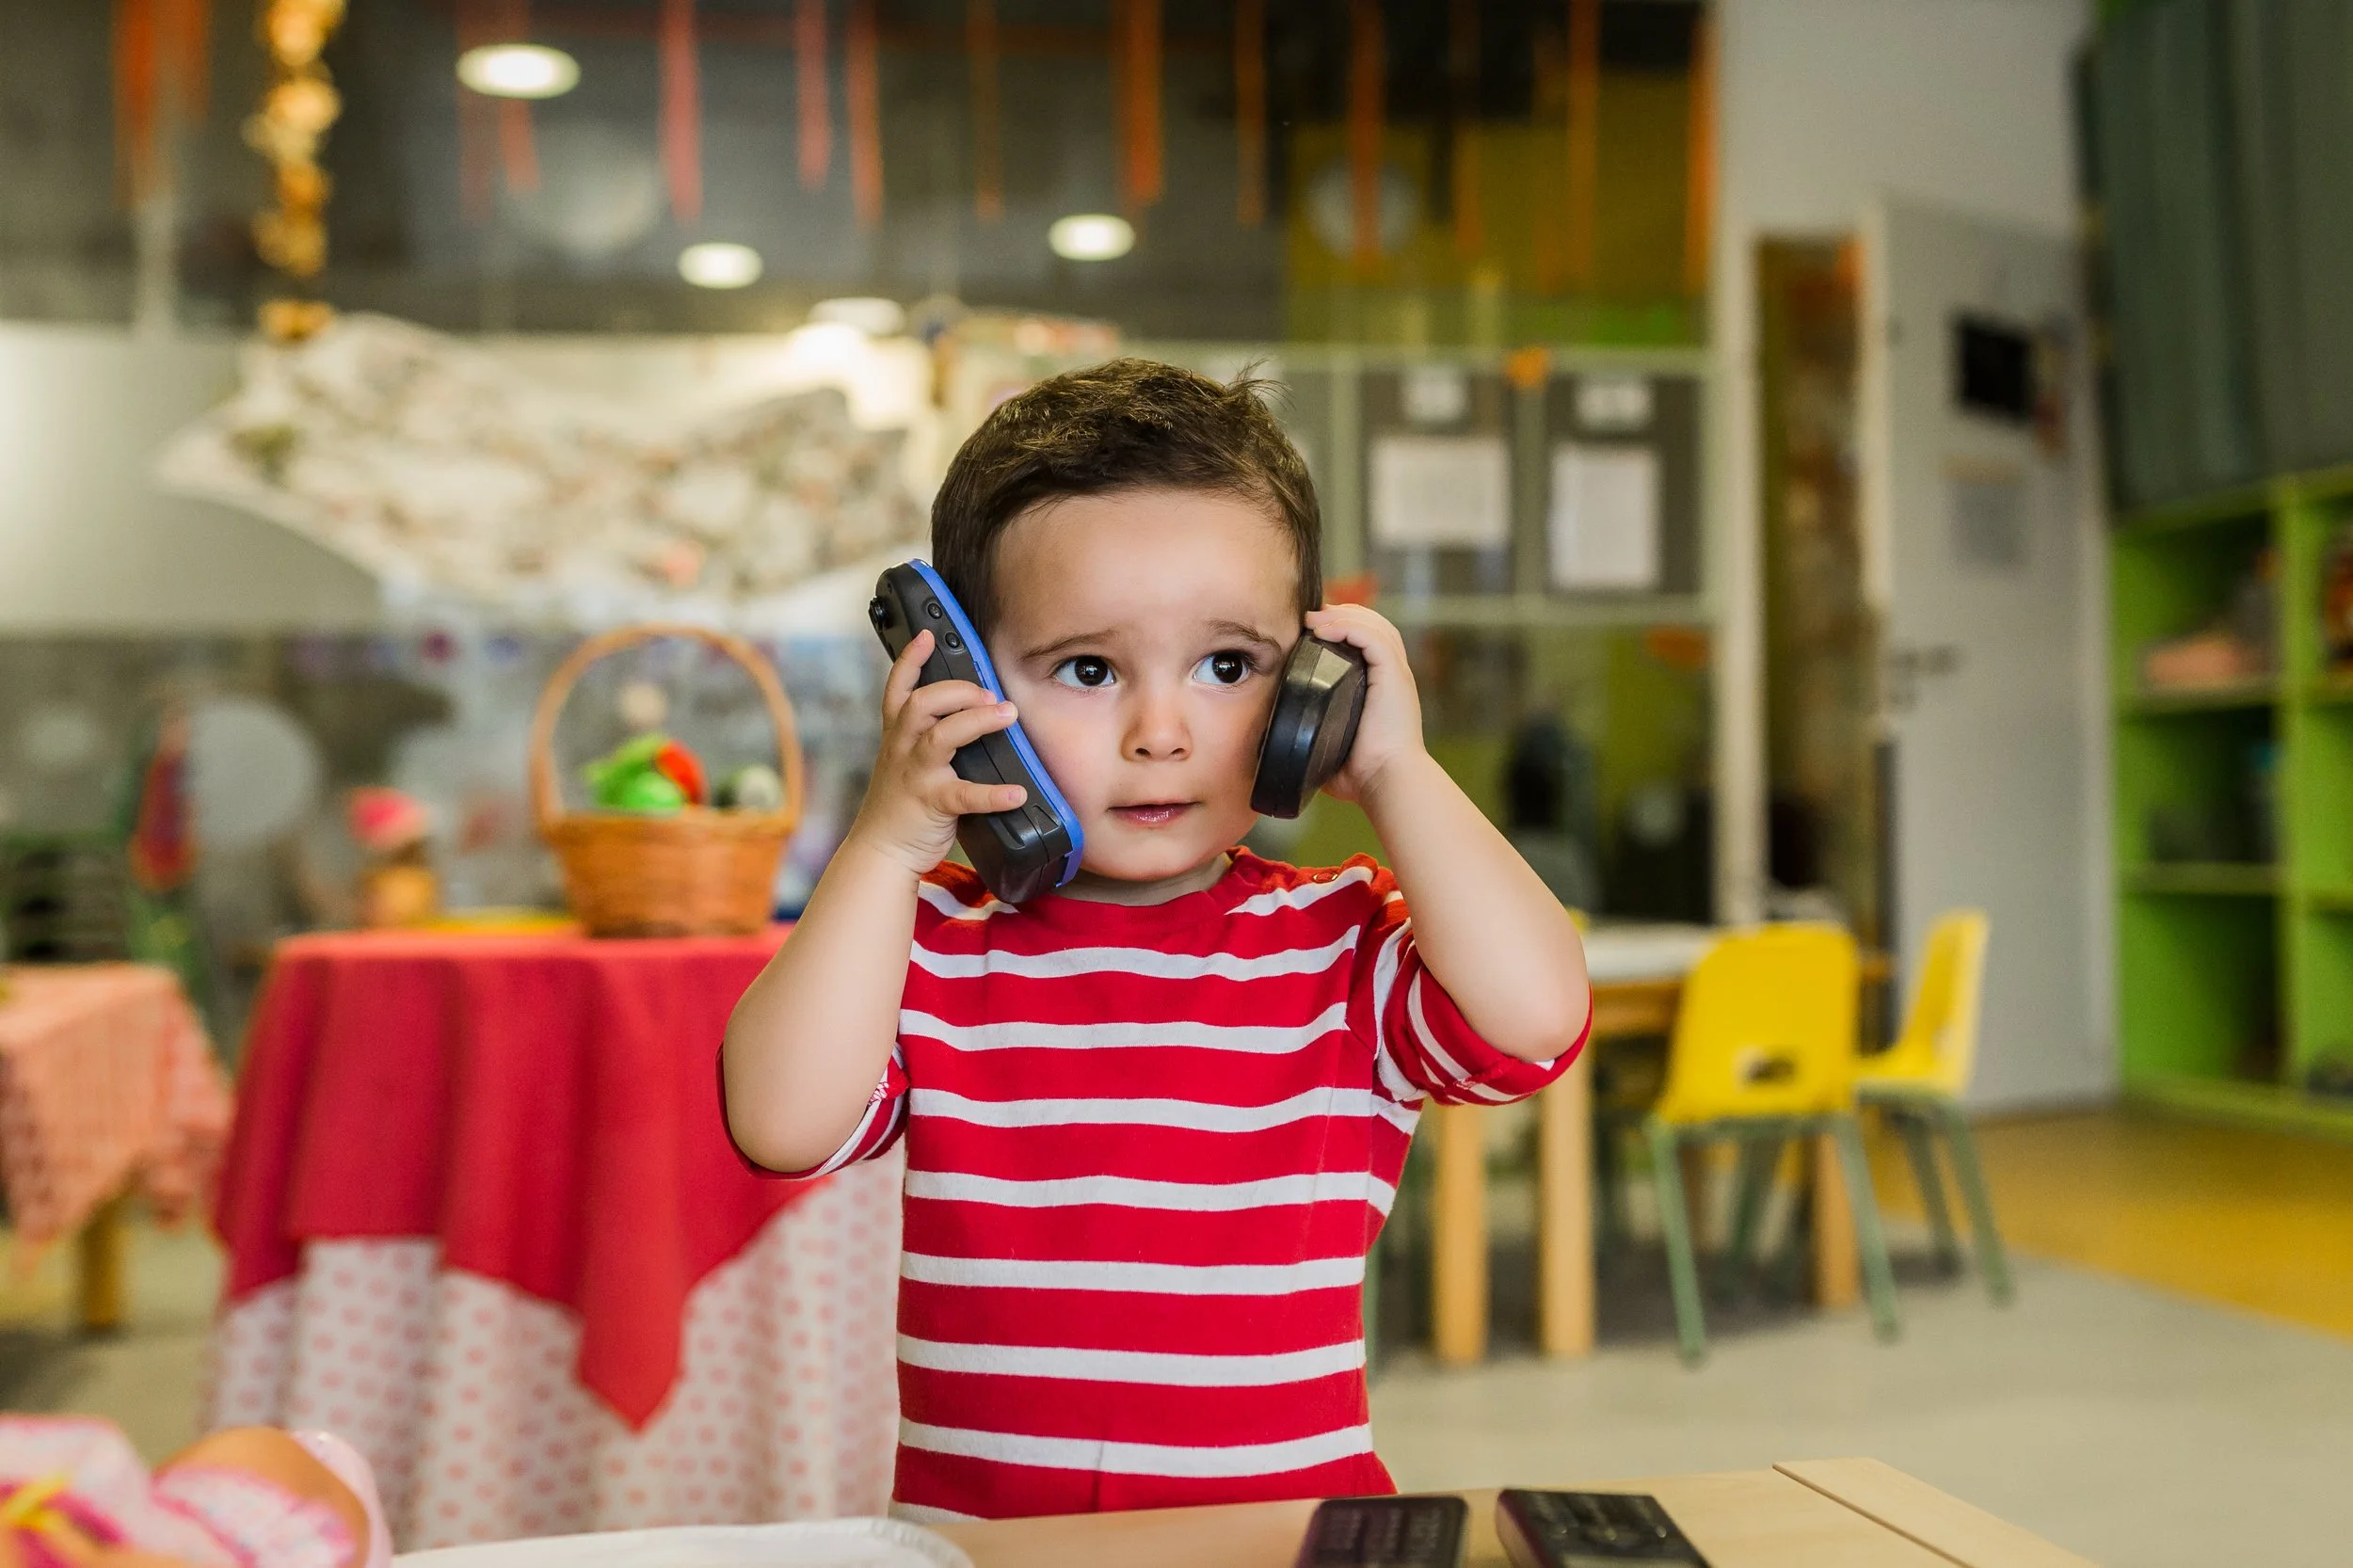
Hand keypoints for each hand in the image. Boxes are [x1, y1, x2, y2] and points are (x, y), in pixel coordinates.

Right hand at [844, 629, 1028, 875]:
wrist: (880, 850)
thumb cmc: (901, 801)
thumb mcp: (905, 760)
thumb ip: (928, 734)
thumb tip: (972, 709)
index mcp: (897, 736)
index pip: (898, 689)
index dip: (910, 660)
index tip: (927, 636)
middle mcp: (902, 749)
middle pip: (921, 704)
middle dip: (956, 691)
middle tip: (989, 694)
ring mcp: (915, 776)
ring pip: (940, 738)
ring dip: (976, 721)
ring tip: (1007, 715)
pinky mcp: (931, 805)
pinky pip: (964, 796)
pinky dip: (993, 794)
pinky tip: (1016, 793)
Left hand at [1301, 603, 1425, 804]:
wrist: (1388, 782)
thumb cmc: (1364, 775)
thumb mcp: (1334, 747)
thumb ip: (1318, 737)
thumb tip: (1287, 744)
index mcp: (1384, 687)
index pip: (1369, 641)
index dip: (1343, 628)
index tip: (1312, 630)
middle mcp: (1394, 676)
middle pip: (1374, 624)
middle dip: (1341, 614)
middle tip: (1309, 618)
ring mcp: (1396, 674)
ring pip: (1374, 625)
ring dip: (1341, 616)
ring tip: (1312, 619)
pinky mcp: (1395, 676)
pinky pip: (1372, 638)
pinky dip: (1347, 627)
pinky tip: (1323, 629)